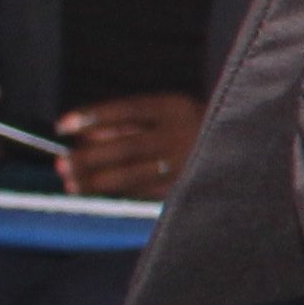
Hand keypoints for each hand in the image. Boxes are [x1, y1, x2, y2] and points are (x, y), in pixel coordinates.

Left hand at [57, 92, 198, 200]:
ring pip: (133, 174)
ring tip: (71, 185)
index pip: (126, 110)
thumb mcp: (165, 113)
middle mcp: (181, 134)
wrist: (242, 147)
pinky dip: (119, 194)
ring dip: (98, 182)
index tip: (61, 126)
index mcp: (174, 108)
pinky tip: (99, 196)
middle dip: (89, 158)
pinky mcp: (186, 186)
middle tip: (61, 165)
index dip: (92, 116)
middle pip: (126, 146)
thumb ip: (128, 122)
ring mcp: (185, 163)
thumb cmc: (191, 127)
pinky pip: (146, 191)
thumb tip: (86, 135)